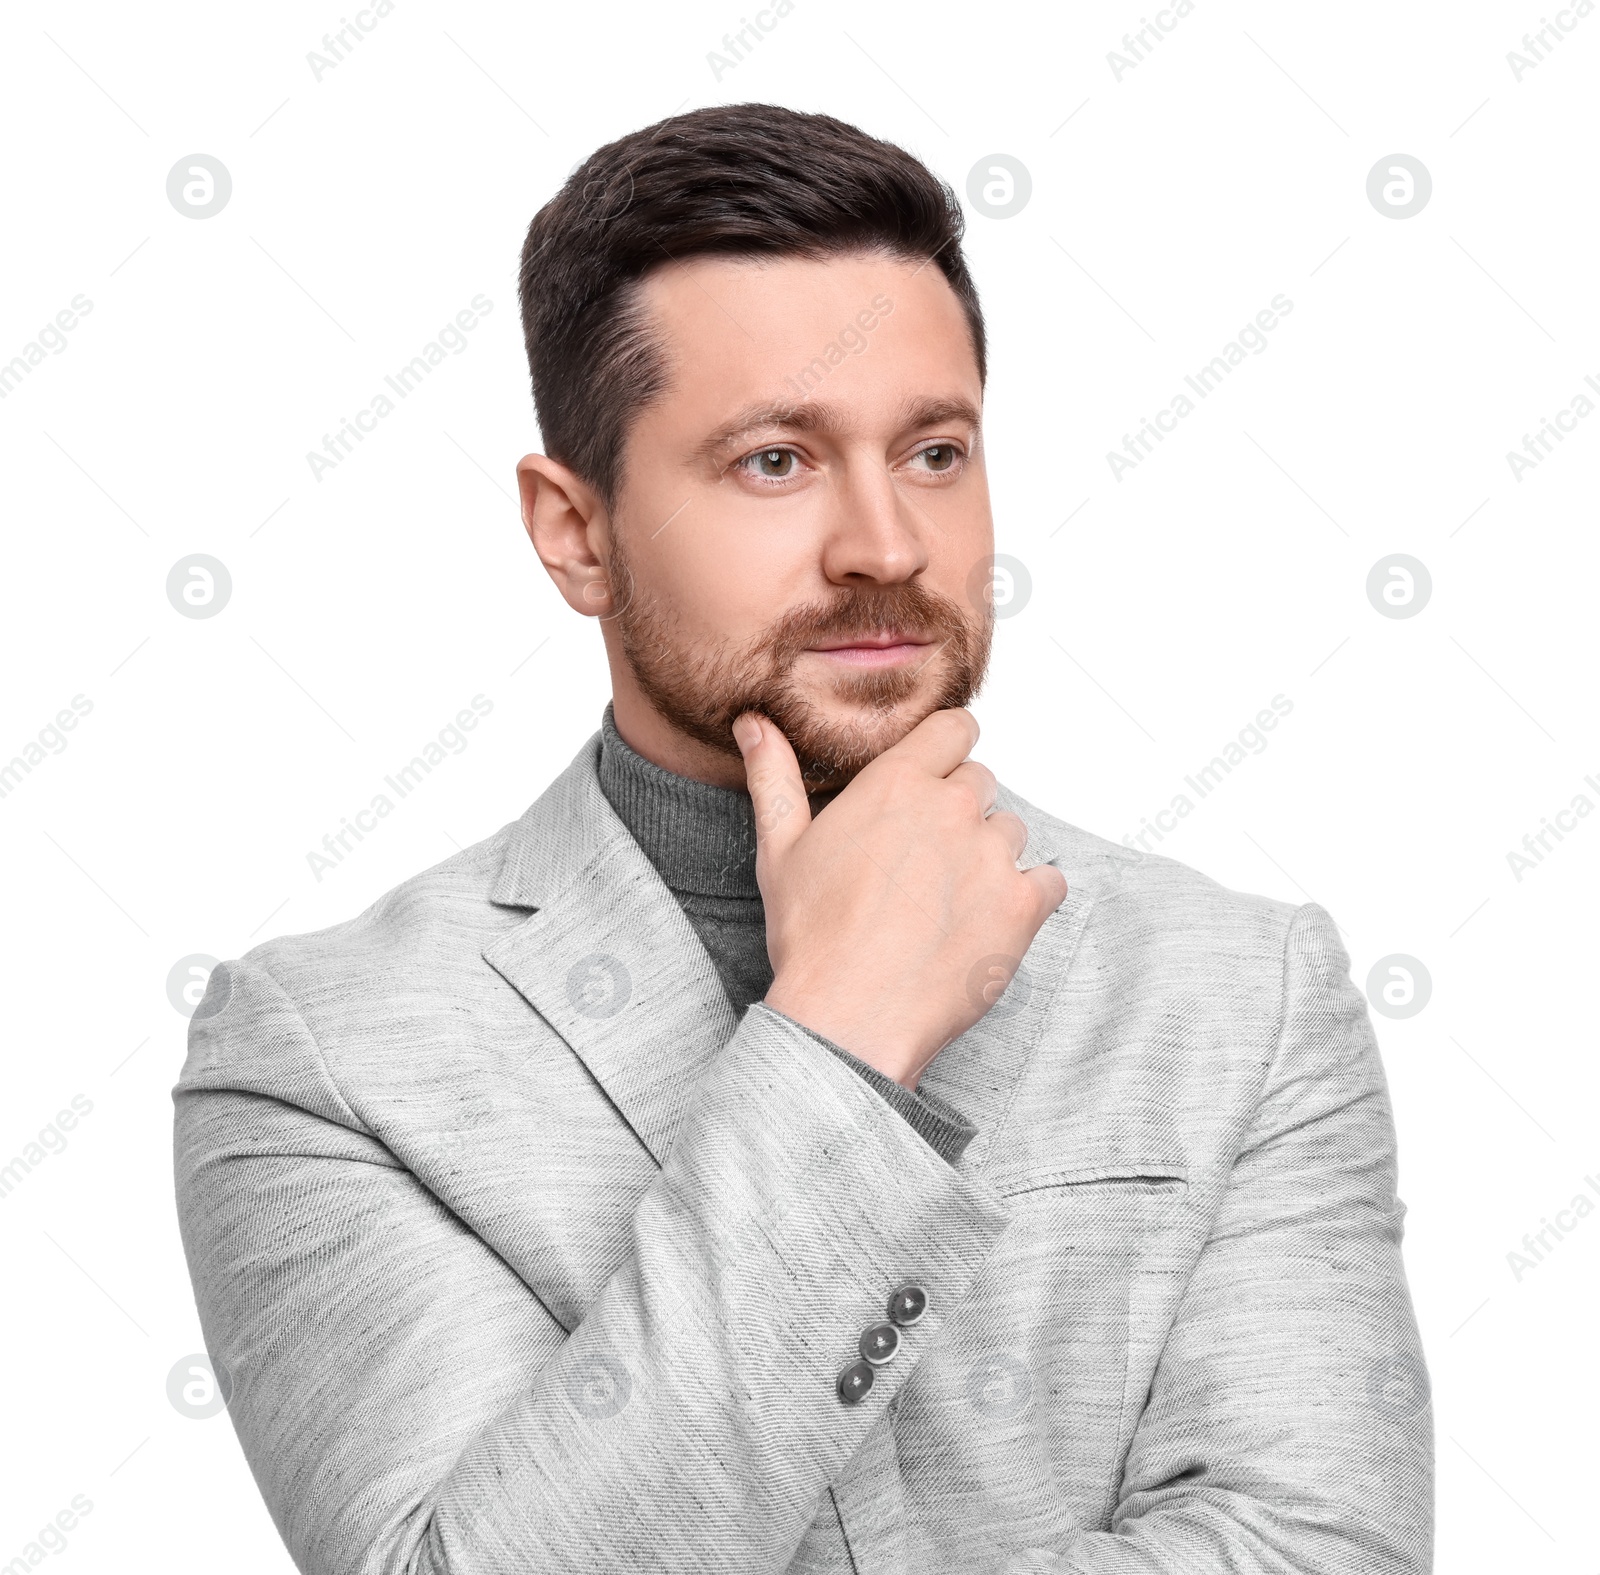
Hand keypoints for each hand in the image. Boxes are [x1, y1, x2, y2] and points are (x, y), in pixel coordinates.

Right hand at [734, 707, 1067, 1088]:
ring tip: (949, 898)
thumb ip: (773, 776)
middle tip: (926, 857)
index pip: (955, 727)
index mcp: (896, 782)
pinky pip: (1050, 881)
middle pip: (982, 781)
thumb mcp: (780, 849)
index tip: (938, 773)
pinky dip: (1030, 896)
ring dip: (990, 854)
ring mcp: (993, 856)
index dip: (948, 748)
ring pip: (1012, 831)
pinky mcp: (1023, 905)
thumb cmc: (812, 937)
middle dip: (960, 810)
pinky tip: (989, 920)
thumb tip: (755, 724)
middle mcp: (952, 808)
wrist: (850, 1016)